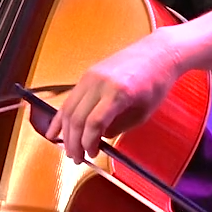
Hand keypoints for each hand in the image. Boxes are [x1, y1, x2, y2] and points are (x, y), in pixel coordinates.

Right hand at [46, 28, 186, 161]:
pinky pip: (70, 99)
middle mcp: (100, 83)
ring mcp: (91, 77)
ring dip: (66, 133)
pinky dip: (61, 116)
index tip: (92, 154)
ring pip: (69, 109)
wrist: (157, 53)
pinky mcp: (87, 75)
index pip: (94, 123)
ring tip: (69, 150)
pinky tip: (54, 130)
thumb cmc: (156, 82)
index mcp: (118, 93)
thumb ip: (119, 127)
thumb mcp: (143, 112)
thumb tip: (98, 138)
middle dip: (75, 142)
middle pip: (78, 118)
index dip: (89, 143)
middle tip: (77, 158)